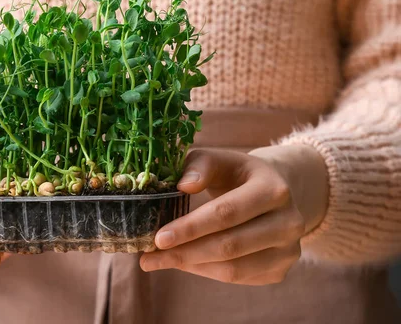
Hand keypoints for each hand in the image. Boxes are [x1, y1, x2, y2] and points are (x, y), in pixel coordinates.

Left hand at [140, 145, 328, 284]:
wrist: (273, 192)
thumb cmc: (236, 174)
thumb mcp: (219, 160)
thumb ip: (199, 165)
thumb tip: (183, 186)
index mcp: (273, 189)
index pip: (226, 213)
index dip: (191, 228)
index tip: (158, 238)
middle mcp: (289, 221)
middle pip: (230, 246)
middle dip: (185, 253)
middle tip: (150, 256)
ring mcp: (289, 250)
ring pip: (233, 269)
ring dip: (191, 266)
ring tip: (159, 260)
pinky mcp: (280, 270)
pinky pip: (238, 278)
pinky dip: (205, 272)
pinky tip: (183, 262)